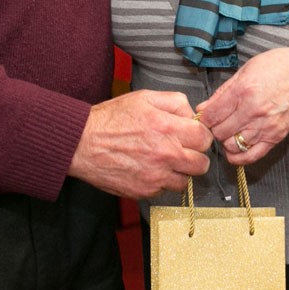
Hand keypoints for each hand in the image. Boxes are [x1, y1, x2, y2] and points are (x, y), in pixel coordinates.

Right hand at [68, 89, 212, 198]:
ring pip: (186, 181)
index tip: (192, 135)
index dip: (200, 135)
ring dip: (180, 172)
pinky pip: (165, 191)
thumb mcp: (144, 98)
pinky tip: (150, 169)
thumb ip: (174, 102)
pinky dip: (162, 182)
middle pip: (202, 164)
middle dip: (195, 155)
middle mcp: (165, 154)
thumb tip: (192, 114)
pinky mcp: (145, 192)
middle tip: (183, 149)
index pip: (205, 139)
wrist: (83, 143)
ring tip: (165, 161)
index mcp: (168, 128)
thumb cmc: (112, 118)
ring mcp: (156, 177)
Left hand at [196, 43, 288, 164]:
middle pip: (219, 132)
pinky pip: (251, 156)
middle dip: (213, 128)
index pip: (211, 115)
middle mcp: (253, 111)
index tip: (204, 114)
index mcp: (244, 90)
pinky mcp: (275, 138)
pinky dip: (239, 157)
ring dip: (225, 140)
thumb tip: (204, 107)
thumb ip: (224, 90)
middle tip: (215, 121)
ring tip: (227, 130)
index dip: (203, 116)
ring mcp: (265, 127)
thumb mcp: (248, 68)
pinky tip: (235, 148)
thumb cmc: (281, 67)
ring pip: (232, 146)